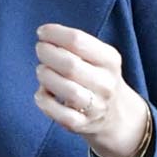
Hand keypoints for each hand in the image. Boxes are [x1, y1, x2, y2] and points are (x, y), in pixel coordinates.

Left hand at [34, 25, 149, 156]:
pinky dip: (44, 100)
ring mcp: (95, 106)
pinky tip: (42, 92)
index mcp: (110, 61)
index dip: (54, 34)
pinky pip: (58, 114)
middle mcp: (105, 84)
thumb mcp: (98, 57)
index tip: (42, 32)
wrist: (115, 115)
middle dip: (47, 53)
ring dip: (46, 76)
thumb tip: (45, 35)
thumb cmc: (97, 77)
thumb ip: (76, 45)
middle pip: (70, 65)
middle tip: (40, 50)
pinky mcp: (81, 124)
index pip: (78, 41)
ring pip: (66, 90)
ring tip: (42, 70)